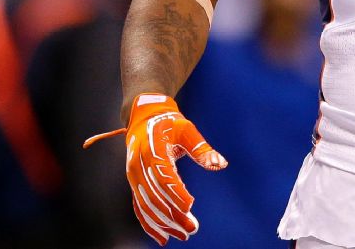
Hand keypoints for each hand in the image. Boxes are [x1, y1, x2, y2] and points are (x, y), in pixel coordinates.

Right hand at [84, 94, 227, 244]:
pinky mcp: (134, 184)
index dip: (176, 192)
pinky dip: (149, 223)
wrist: (143, 117)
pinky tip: (162, 238)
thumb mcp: (187, 129)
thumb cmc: (169, 123)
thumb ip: (202, 149)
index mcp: (151, 151)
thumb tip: (221, 164)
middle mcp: (138, 166)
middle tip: (191, 229)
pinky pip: (139, 207)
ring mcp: (134, 177)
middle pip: (155, 196)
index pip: (164, 177)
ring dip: (163, 223)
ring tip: (182, 235)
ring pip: (146, 205)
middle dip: (172, 215)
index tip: (190, 206)